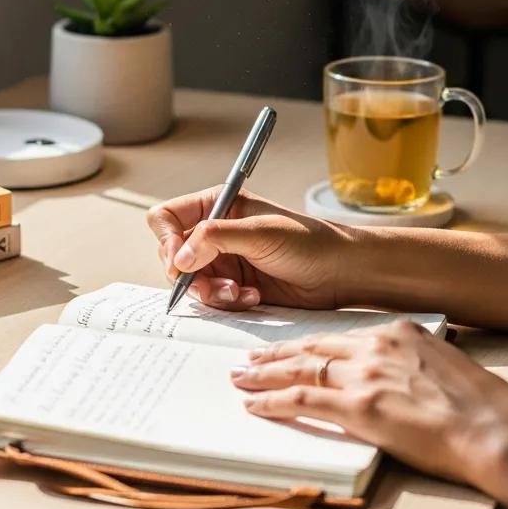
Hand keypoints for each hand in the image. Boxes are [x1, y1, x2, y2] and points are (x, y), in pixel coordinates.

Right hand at [146, 187, 355, 310]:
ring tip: (240, 293)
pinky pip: (211, 300)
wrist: (340, 273)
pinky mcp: (234, 286)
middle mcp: (215, 232)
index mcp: (218, 205)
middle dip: (191, 275)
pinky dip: (227, 303)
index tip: (181, 261)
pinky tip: (253, 298)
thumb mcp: (260, 233)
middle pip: (172, 256)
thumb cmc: (309, 242)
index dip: (167, 240)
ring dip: (211, 292)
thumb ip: (215, 239)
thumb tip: (178, 258)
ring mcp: (224, 261)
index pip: (167, 218)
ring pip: (190, 283)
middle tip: (218, 283)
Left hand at [230, 320, 507, 491]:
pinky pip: (303, 399)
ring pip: (301, 368)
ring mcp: (364, 374)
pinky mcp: (358, 406)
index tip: (289, 348)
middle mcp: (375, 346)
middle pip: (312, 346)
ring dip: (266, 374)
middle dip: (277, 353)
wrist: (494, 428)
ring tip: (242, 377)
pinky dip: (274, 401)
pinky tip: (257, 404)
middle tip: (251, 358)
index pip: (338, 335)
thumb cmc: (479, 406)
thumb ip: (410, 362)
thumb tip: (394, 376)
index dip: (308, 343)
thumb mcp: (442, 365)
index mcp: (397, 331)